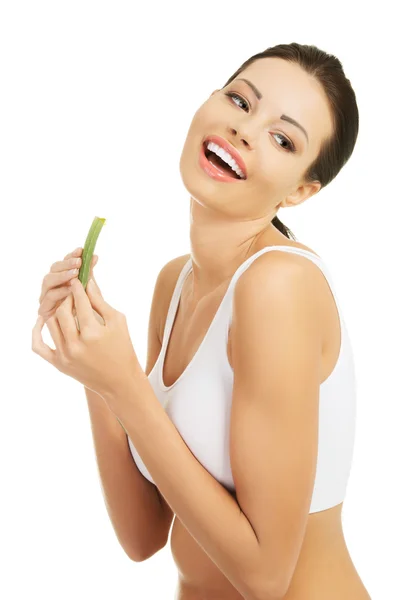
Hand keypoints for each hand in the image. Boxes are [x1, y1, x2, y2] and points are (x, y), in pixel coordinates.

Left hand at [32, 276, 140, 400]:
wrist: (119, 381)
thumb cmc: (123, 348)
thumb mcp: (117, 321)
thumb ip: (100, 301)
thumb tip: (87, 281)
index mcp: (93, 333)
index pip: (80, 302)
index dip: (78, 287)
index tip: (77, 279)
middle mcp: (76, 345)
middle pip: (63, 310)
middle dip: (68, 298)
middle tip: (73, 292)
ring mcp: (64, 356)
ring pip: (51, 323)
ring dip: (57, 311)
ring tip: (65, 306)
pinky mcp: (58, 364)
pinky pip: (38, 345)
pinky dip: (37, 331)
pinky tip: (42, 320)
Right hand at [38, 247, 100, 323]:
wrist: (88, 338)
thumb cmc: (90, 314)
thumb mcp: (91, 292)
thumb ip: (89, 276)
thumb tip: (94, 256)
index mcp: (63, 280)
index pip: (64, 263)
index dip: (71, 256)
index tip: (81, 250)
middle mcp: (53, 287)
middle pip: (53, 269)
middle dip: (66, 264)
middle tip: (79, 262)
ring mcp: (47, 298)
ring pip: (48, 281)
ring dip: (61, 276)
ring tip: (75, 274)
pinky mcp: (44, 311)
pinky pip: (49, 298)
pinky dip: (59, 292)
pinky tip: (70, 290)